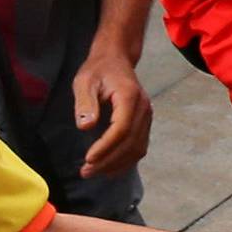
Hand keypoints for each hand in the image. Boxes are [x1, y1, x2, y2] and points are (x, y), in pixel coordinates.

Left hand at [71, 42, 152, 177]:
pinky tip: (109, 168)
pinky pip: (139, 147)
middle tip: (86, 171)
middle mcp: (143, 108)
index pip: (122, 129)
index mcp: (130, 97)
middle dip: (109, 161)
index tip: (88, 159)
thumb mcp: (85, 81)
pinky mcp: (145, 123)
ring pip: (137, 148)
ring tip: (94, 172)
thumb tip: (85, 127)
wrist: (116, 59)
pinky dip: (126, 161)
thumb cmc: (98, 69)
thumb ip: (85, 103)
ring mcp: (147, 116)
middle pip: (131, 143)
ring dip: (117, 164)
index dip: (106, 147)